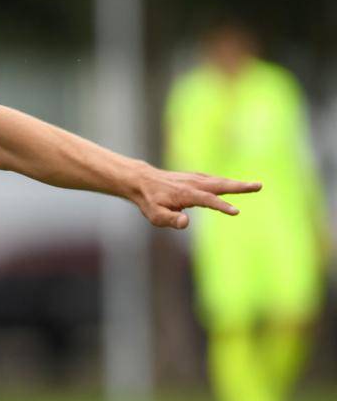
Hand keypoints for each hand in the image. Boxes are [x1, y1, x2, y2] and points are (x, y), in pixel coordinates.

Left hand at [129, 165, 260, 229]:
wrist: (143, 181)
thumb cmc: (150, 201)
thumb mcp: (155, 215)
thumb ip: (170, 219)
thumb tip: (186, 223)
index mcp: (185, 194)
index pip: (207, 200)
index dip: (221, 206)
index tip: (236, 211)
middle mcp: (193, 184)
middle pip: (220, 185)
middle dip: (240, 187)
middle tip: (258, 186)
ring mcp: (195, 179)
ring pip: (219, 181)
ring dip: (237, 183)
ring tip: (255, 186)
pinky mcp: (196, 177)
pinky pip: (214, 179)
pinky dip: (227, 182)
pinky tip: (236, 185)